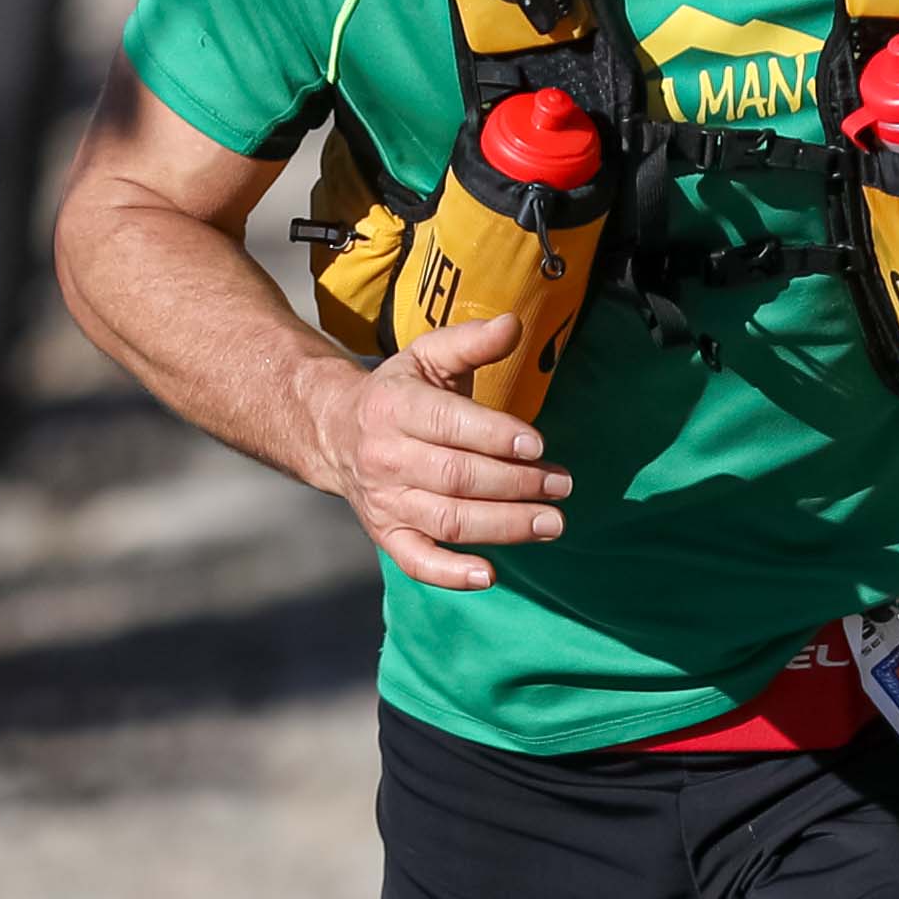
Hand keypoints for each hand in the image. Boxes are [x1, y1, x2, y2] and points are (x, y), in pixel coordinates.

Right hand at [301, 313, 568, 590]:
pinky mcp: (387, 534)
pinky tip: (490, 575)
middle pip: (456, 477)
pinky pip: (417, 561)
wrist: (337, 433)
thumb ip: (471, 341)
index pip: (448, 424)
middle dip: (515, 484)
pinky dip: (450, 574)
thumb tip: (513, 323)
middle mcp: (386, 457)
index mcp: (396, 407)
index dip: (494, 436)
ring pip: (448, 520)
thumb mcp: (428, 356)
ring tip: (551, 523)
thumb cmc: (400, 393)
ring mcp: (385, 501)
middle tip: (562, 485)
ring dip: (504, 526)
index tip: (537, 444)